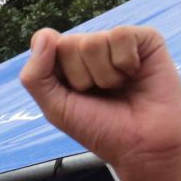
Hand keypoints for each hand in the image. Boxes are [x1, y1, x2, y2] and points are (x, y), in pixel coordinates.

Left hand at [19, 26, 180, 176]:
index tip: (74, 94)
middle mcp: (90, 48)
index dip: (56, 72)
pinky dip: (125, 63)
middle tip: (101, 94)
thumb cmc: (100, 129)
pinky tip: (135, 74)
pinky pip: (120, 35)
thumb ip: (36, 77)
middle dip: (81, 78)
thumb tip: (44, 34)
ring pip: (93, 41)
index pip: (44, 43)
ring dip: (104, 76)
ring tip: (119, 88)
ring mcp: (116, 42)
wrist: (142, 145)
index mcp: (67, 62)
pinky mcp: (144, 38)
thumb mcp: (56, 109)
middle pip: (68, 44)